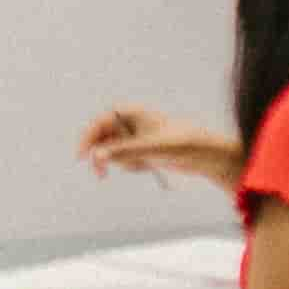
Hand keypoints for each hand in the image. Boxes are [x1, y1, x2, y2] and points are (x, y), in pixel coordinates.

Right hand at [76, 107, 243, 185]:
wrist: (206, 155)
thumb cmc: (182, 144)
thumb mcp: (150, 148)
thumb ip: (123, 151)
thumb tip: (97, 157)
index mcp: (133, 113)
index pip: (101, 122)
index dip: (87, 137)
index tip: (81, 156)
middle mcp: (132, 123)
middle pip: (103, 138)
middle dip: (102, 156)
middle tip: (101, 176)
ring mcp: (137, 137)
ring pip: (114, 152)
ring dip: (122, 163)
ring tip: (142, 165)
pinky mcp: (143, 150)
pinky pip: (127, 161)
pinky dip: (133, 166)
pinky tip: (150, 166)